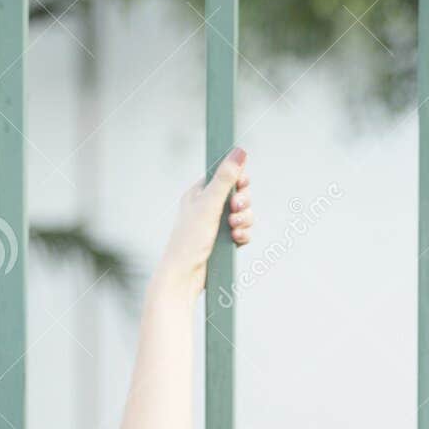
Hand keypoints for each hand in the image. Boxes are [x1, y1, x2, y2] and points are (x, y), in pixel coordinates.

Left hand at [152, 147, 253, 299]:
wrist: (183, 277)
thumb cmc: (189, 240)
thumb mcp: (208, 204)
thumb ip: (225, 178)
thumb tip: (239, 151)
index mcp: (198, 194)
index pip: (224, 176)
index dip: (237, 180)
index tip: (242, 184)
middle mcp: (206, 207)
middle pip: (238, 195)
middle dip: (243, 203)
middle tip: (236, 210)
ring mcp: (215, 225)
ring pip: (242, 214)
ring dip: (244, 220)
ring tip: (235, 230)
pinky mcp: (222, 242)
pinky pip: (242, 232)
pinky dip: (243, 235)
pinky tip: (237, 241)